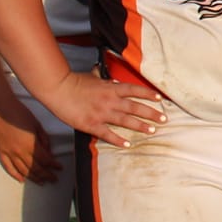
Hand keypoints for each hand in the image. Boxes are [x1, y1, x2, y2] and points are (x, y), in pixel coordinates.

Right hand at [0, 91, 60, 184]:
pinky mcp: (0, 151)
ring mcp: (9, 153)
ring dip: (34, 177)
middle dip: (46, 175)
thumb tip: (48, 152)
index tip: (60, 168)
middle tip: (54, 179)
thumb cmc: (20, 113)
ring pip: (23, 170)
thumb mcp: (37, 125)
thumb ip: (44, 139)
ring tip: (42, 182)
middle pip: (35, 168)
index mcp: (31, 144)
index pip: (45, 160)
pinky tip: (22, 180)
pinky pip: (8, 167)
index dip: (54, 166)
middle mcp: (20, 152)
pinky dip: (15, 175)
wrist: (0, 108)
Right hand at [45, 70, 165, 147]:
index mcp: (111, 88)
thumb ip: (103, 79)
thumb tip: (110, 77)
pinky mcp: (91, 124)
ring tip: (153, 130)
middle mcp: (110, 101)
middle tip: (164, 119)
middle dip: (151, 113)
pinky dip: (118, 139)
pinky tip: (127, 144)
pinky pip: (107, 134)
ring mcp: (101, 113)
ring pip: (126, 121)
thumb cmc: (74, 82)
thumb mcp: (93, 77)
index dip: (148, 94)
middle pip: (135, 107)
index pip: (135, 90)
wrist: (58, 89)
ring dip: (141, 126)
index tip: (160, 99)